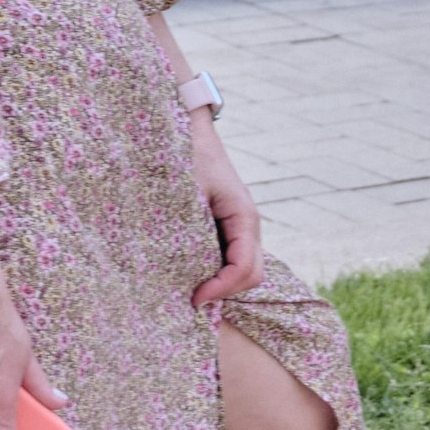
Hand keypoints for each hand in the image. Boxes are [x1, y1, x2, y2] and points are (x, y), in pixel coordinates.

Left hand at [188, 113, 266, 306]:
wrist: (188, 128)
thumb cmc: (185, 156)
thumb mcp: (185, 195)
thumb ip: (187, 231)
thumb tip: (178, 272)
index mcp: (243, 216)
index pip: (244, 269)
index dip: (221, 290)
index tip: (193, 299)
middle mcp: (247, 223)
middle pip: (251, 275)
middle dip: (224, 292)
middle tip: (190, 300)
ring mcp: (240, 224)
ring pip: (243, 268)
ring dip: (221, 284)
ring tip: (188, 290)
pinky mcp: (227, 223)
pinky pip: (231, 256)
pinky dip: (216, 272)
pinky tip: (191, 273)